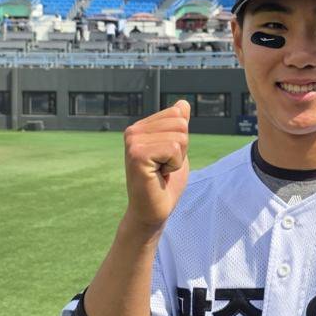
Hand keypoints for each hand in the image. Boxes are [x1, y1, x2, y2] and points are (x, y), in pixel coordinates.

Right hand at [122, 100, 190, 231]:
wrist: (152, 212)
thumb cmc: (165, 183)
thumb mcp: (177, 150)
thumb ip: (178, 127)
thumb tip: (183, 103)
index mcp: (141, 127)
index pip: (178, 114)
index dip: (182, 140)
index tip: (166, 158)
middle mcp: (133, 131)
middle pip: (180, 123)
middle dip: (181, 149)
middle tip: (164, 167)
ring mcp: (133, 142)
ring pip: (180, 137)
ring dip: (178, 159)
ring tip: (161, 171)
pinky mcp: (137, 155)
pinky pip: (174, 149)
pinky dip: (174, 166)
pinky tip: (159, 175)